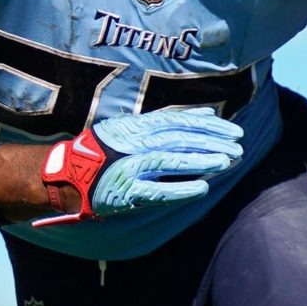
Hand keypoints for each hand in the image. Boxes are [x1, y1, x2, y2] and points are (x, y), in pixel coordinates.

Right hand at [32, 108, 243, 226]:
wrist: (68, 175)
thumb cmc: (105, 151)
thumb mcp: (134, 127)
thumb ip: (169, 121)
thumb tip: (207, 113)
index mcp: (139, 127)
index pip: (180, 122)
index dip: (209, 126)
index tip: (233, 131)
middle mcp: (135, 143)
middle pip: (180, 139)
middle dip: (212, 142)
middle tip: (238, 147)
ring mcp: (130, 167)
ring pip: (172, 160)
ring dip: (202, 161)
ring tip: (227, 162)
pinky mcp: (126, 192)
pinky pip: (157, 190)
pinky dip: (181, 188)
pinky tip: (203, 188)